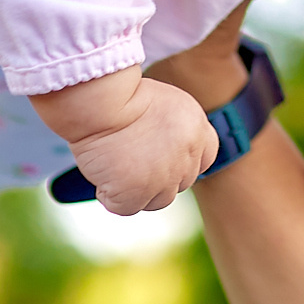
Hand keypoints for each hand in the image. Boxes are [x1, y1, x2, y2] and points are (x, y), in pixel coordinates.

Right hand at [36, 70, 218, 215]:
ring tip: (114, 164)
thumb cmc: (119, 96)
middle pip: (179, 184)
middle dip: (157, 177)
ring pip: (156, 201)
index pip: (204, 158)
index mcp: (196, 129)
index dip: (181, 161)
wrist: (99, 102)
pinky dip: (110, 195)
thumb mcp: (162, 104)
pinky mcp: (137, 194)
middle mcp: (187, 157)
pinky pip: (125, 207)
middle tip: (130, 158)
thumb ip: (173, 131)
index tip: (161, 156)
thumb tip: (163, 154)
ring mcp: (163, 179)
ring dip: (136, 190)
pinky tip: (103, 172)